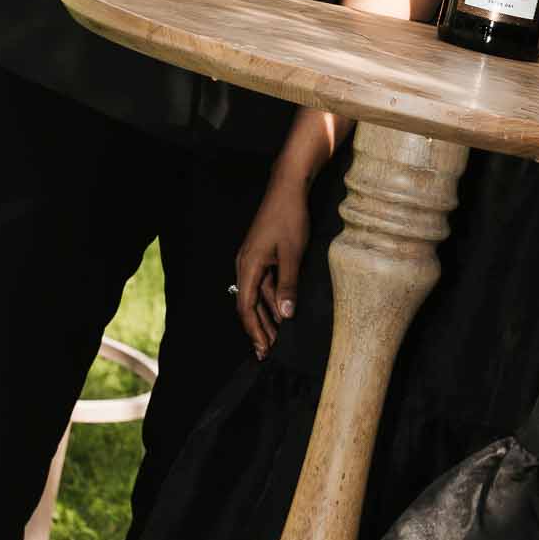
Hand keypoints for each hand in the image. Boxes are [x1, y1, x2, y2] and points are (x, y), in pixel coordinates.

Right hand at [235, 169, 311, 356]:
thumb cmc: (289, 217)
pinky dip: (272, 299)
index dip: (255, 330)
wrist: (288, 188)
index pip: (246, 307)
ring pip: (258, 295)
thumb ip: (288, 285)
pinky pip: (265, 283)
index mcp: (248, 266)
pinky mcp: (263, 255)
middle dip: (260, 329)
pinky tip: (283, 312)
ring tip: (277, 338)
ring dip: (267, 316)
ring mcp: (254, 260)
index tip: (264, 350)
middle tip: (269, 352)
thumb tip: (285, 315)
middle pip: (249, 305)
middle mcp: (246, 265)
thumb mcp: (292, 254)